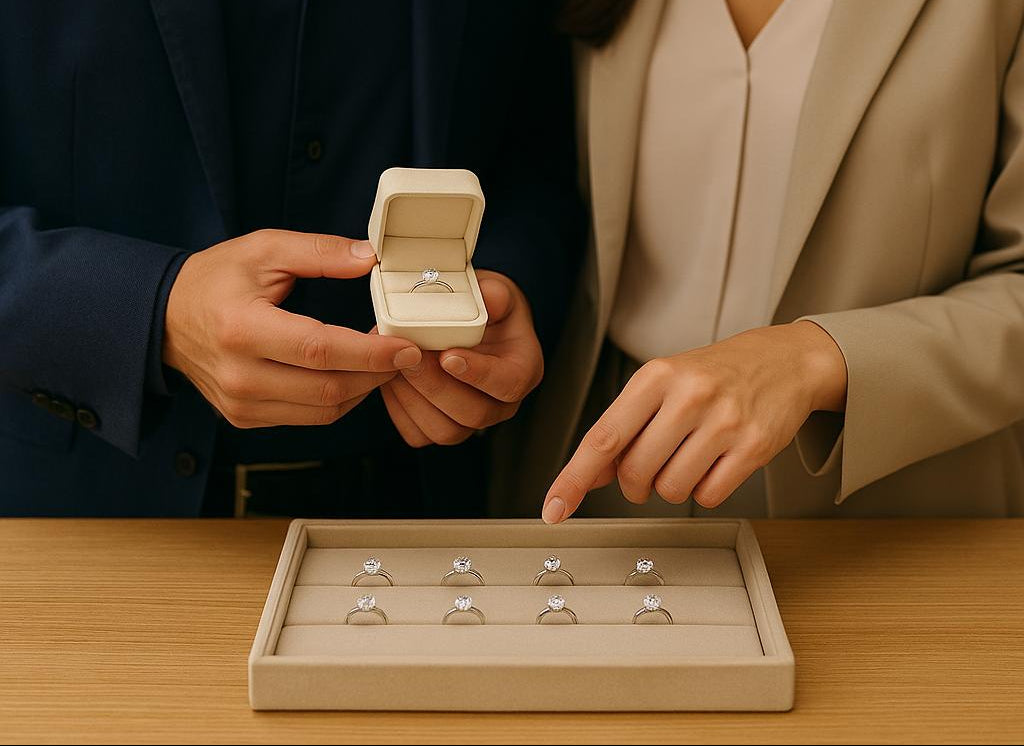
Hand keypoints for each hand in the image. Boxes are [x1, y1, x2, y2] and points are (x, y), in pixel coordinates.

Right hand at [163, 229, 421, 427]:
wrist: (164, 319)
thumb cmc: (216, 279)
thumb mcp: (263, 249)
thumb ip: (319, 252)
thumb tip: (370, 258)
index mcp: (241, 328)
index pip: (320, 349)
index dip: (370, 352)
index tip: (407, 346)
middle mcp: (239, 375)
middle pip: (328, 388)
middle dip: (377, 374)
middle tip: (406, 354)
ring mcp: (241, 404)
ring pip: (324, 411)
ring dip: (363, 390)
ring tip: (383, 363)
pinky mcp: (245, 418)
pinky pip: (308, 418)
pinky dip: (339, 400)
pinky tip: (352, 375)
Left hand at [381, 270, 543, 445]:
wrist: (467, 324)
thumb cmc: (484, 310)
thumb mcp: (495, 292)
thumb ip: (495, 295)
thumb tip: (490, 299)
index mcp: (521, 370)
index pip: (509, 384)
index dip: (478, 374)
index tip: (448, 356)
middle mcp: (500, 403)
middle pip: (475, 414)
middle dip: (436, 386)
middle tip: (411, 357)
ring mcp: (471, 420)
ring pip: (445, 431)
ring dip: (415, 399)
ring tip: (395, 366)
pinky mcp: (441, 426)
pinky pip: (419, 434)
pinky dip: (400, 409)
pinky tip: (391, 379)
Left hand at [541, 321, 847, 522]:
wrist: (784, 360)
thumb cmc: (714, 374)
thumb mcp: (661, 385)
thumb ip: (624, 427)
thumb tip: (589, 476)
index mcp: (655, 377)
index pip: (603, 439)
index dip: (573, 479)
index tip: (554, 507)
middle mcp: (688, 396)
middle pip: (635, 472)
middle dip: (634, 484)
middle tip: (650, 467)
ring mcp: (724, 421)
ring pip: (670, 490)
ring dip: (670, 487)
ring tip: (687, 458)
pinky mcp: (754, 445)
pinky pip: (709, 495)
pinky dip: (704, 490)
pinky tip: (713, 463)